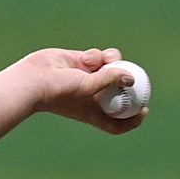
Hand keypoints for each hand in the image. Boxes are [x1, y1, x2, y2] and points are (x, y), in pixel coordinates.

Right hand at [15, 48, 148, 134]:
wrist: (35, 79)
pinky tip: (88, 57)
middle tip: (136, 74)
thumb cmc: (59, 91)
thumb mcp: (87, 87)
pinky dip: (97, 55)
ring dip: (113, 62)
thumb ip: (110, 80)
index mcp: (94, 113)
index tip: (144, 109)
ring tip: (106, 60)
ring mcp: (87, 79)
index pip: (117, 122)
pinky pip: (98, 57)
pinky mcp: (80, 62)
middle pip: (118, 93)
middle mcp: (92, 97)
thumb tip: (132, 78)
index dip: (132, 119)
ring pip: (110, 69)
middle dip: (128, 83)